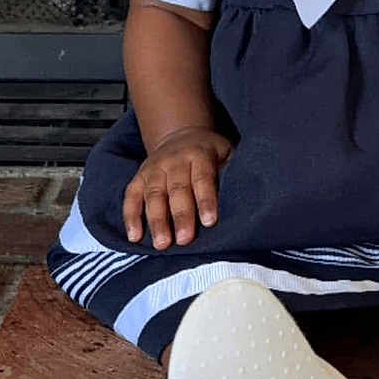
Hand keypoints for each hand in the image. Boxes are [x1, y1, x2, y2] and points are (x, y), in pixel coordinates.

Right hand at [123, 126, 232, 249]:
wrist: (181, 134)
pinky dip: (131, 217)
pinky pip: (131, 197)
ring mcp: (154, 169)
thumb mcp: (226, 153)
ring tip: (161, 244)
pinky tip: (134, 237)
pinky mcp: (139, 178)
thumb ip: (231, 171)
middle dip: (181, 216)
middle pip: (177, 190)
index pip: (203, 179)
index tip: (209, 222)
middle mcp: (174, 160)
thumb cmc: (211, 153)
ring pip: (153, 195)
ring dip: (156, 221)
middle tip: (184, 240)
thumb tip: (246, 197)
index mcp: (200, 155)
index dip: (206, 200)